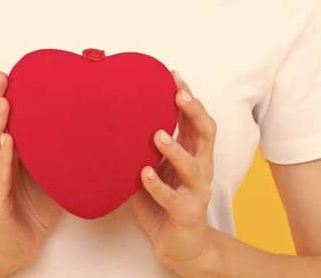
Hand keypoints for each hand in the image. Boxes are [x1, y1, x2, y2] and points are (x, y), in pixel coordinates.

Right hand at [0, 70, 65, 272]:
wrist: (19, 244)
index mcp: (8, 155)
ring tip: (4, 102)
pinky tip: (8, 142)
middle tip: (1, 77)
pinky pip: (0, 178)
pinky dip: (4, 159)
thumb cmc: (36, 205)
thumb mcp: (52, 172)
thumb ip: (62, 150)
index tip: (6, 73)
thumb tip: (93, 125)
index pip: (0, 121)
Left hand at [131, 71, 218, 268]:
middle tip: (178, 94)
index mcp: (195, 153)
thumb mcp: (156, 169)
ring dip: (176, 149)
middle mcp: (202, 168)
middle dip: (193, 111)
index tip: (173, 76)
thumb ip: (145, 148)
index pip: (198, 119)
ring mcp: (197, 191)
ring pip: (194, 165)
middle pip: (207, 133)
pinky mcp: (187, 213)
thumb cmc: (165, 203)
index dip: (189, 97)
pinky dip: (157, 185)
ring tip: (157, 135)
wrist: (180, 245)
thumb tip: (114, 120)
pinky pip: (173, 198)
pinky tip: (144, 174)